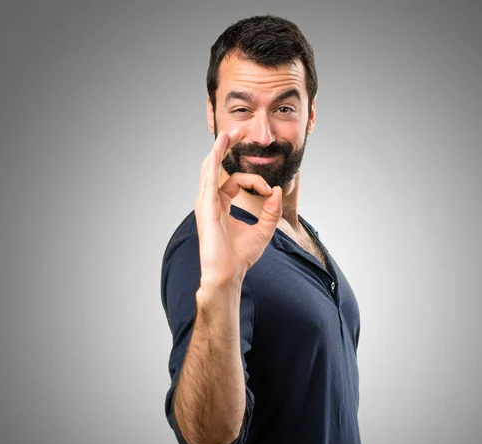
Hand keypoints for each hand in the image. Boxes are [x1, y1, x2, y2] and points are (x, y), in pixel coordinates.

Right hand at [194, 128, 282, 287]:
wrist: (228, 274)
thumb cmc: (241, 256)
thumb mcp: (264, 229)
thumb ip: (271, 210)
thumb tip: (275, 190)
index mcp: (221, 205)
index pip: (235, 181)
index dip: (255, 181)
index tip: (268, 191)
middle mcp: (210, 202)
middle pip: (216, 167)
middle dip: (226, 148)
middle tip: (238, 130)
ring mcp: (206, 203)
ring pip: (210, 167)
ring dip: (219, 148)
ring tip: (229, 131)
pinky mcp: (206, 206)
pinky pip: (209, 177)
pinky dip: (215, 158)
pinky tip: (221, 144)